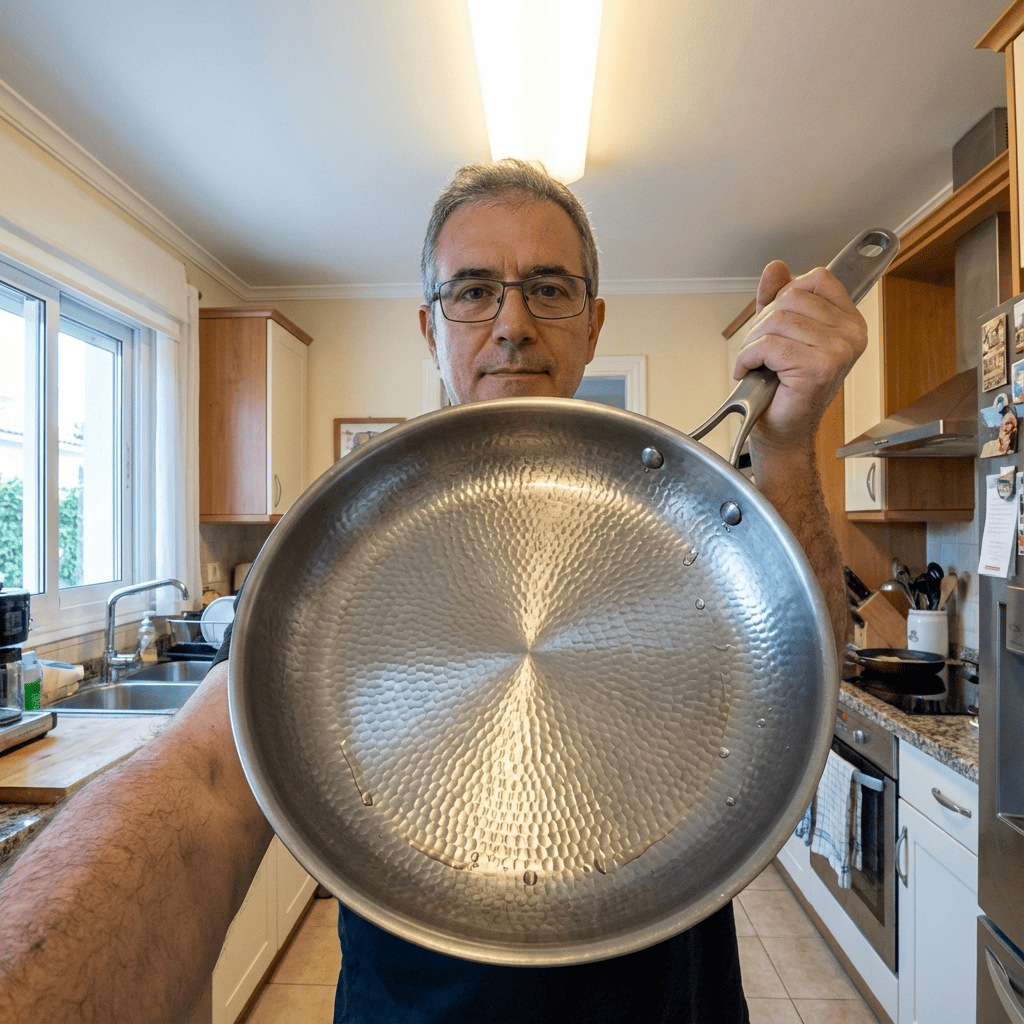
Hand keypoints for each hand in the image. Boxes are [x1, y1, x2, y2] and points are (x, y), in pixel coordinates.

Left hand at [733, 260, 866, 452]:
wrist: (782, 431)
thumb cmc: (783, 388)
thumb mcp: (780, 332)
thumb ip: (777, 297)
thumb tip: (776, 267)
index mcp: (850, 321)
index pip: (817, 278)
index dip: (785, 295)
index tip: (776, 323)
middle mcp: (851, 334)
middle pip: (792, 297)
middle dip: (763, 322)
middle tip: (761, 350)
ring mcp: (838, 351)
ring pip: (777, 320)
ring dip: (753, 343)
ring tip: (757, 363)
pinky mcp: (817, 367)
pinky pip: (769, 345)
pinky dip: (748, 358)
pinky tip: (749, 372)